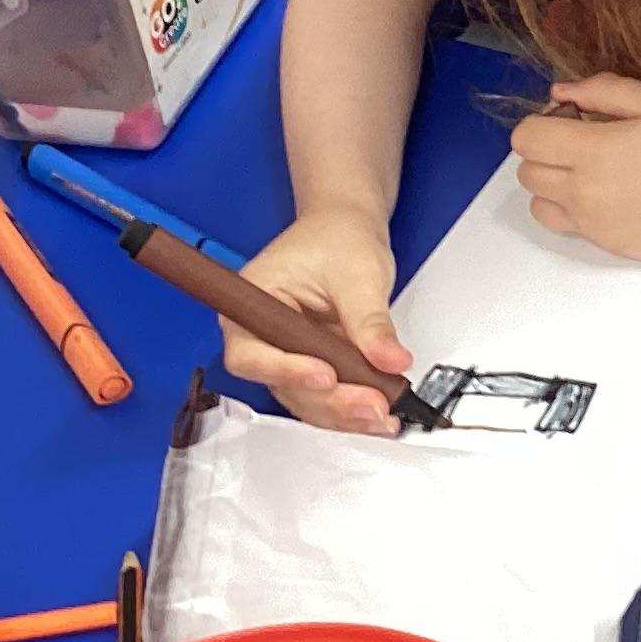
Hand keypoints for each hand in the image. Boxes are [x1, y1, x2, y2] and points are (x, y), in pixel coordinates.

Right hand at [226, 209, 407, 434]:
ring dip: (342, 412)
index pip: (252, 352)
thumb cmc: (338, 237)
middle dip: (329, 400)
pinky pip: (323, 396)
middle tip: (372, 404)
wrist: (348, 228)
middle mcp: (260, 334)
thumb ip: (370, 321)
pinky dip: (349, 406)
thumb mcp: (359, 275)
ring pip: (303, 398)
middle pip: (281, 384)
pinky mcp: (310, 365)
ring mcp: (285, 353)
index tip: (326, 376)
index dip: (286, 371)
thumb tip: (389, 359)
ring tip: (382, 413)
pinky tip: (377, 410)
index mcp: (254, 300)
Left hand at [511, 76, 640, 263]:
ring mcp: (594, 224)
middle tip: (583, 142)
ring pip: (539, 205)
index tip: (570, 118)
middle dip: (545, 152)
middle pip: (526, 173)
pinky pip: (570, 227)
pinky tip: (613, 195)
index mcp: (594, 151)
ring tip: (591, 173)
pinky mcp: (609, 246)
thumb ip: (603, 90)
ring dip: (553, 185)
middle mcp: (585, 192)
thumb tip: (562, 91)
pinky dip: (577, 210)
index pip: (526, 138)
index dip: (542, 123)